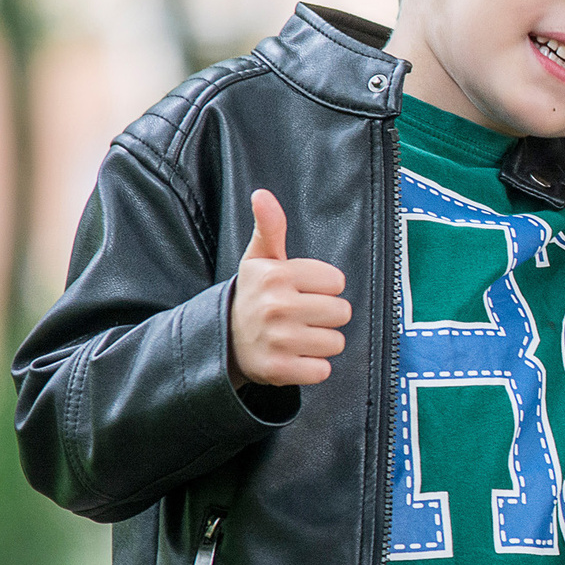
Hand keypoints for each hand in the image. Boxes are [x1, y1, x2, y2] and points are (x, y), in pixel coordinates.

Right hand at [230, 189, 351, 386]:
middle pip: (342, 312)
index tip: (301, 291)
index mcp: (276, 275)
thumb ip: (270, 226)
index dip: (323, 287)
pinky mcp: (279, 370)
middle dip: (326, 316)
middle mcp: (276, 306)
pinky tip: (293, 357)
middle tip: (301, 316)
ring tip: (296, 336)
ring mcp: (277, 340)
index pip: (337, 282)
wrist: (222, 341)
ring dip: (321, 343)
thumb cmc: (253, 295)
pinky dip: (313, 368)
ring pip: (336, 343)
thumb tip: (262, 194)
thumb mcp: (259, 259)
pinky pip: (323, 370)